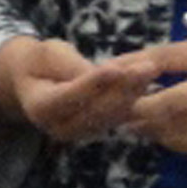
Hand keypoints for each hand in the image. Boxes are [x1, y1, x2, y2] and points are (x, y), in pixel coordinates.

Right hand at [0, 36, 144, 143]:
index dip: (93, 83)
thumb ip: (72, 65)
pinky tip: (147, 78)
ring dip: (134, 92)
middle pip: (96, 109)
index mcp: (39, 108)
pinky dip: (134, 96)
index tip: (116, 68)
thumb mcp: (47, 54)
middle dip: (124, 87)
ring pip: (112, 114)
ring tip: (151, 68)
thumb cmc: (39, 61)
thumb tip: (104, 74)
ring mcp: (79, 133)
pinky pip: (119, 115)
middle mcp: (59, 128)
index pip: (69, 96)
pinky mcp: (96, 130)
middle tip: (148, 66)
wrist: (35, 80)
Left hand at [117, 19, 186, 154]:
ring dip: (151, 128)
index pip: (165, 59)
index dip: (132, 66)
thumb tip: (159, 57)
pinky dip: (178, 142)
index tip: (105, 71)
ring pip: (183, 127)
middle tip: (112, 109)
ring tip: (130, 124)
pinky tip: (163, 136)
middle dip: (137, 108)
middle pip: (170, 101)